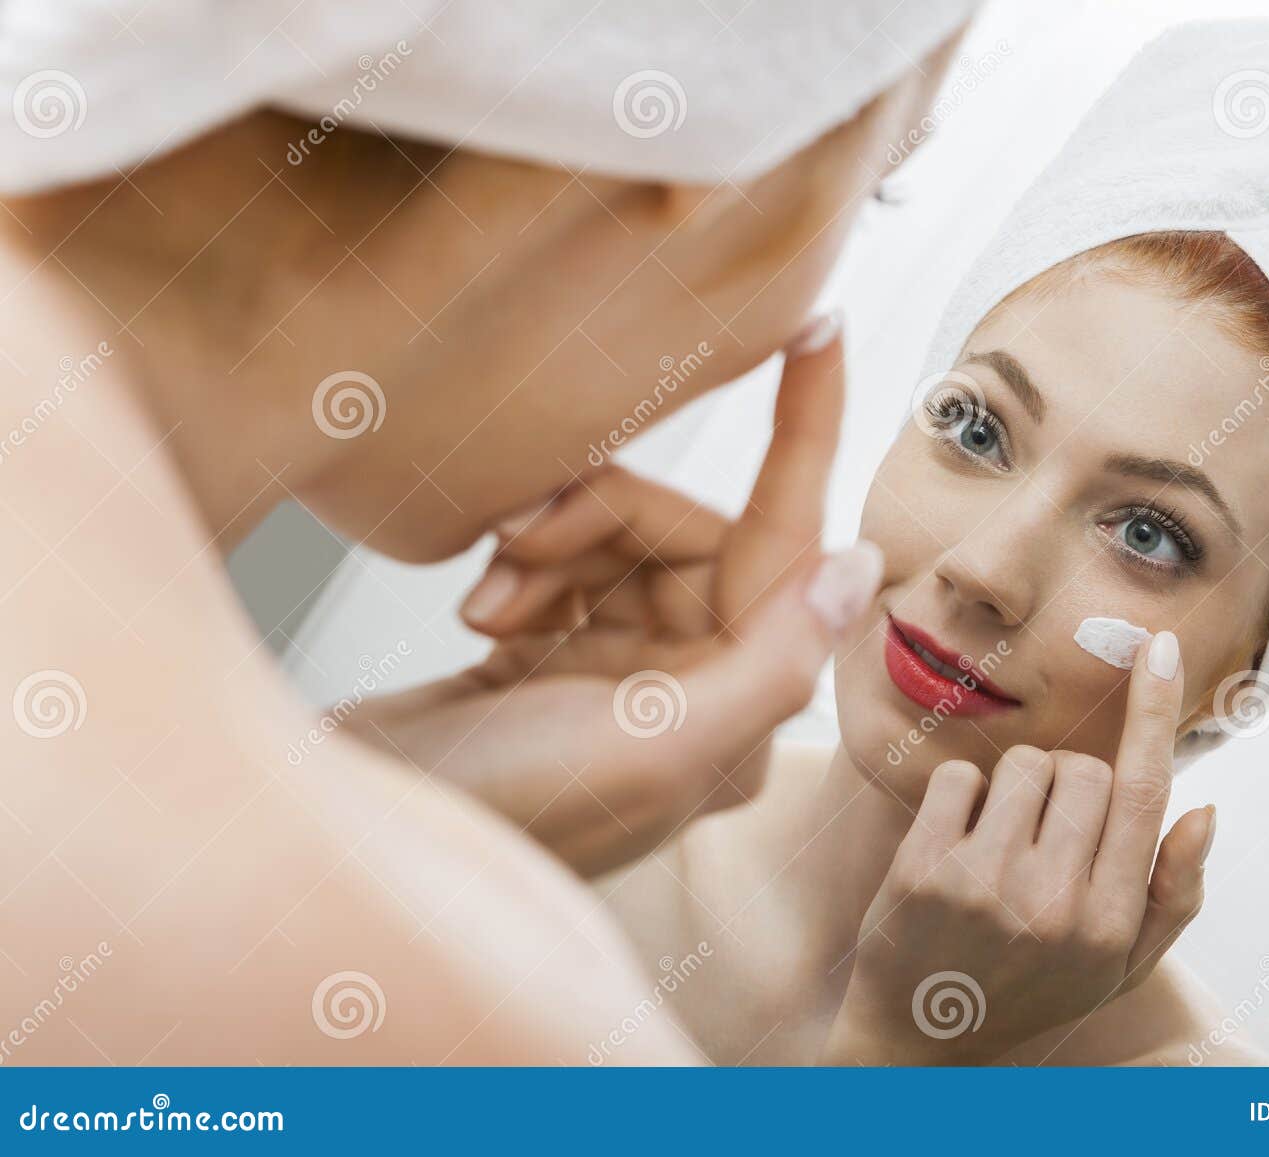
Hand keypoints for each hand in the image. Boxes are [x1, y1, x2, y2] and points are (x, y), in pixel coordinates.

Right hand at [351, 320, 880, 875]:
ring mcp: (627, 674)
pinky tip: (479, 617)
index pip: (792, 543)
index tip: (820, 323)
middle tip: (519, 545)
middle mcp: (696, 689)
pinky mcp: (557, 660)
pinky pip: (565, 565)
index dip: (807, 430)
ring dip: (552, 546)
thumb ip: (770, 663)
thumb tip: (861, 567)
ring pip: (620, 539)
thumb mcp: (649, 750)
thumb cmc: (500, 817)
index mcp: (737, 710)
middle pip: (686, 530)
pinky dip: (523, 570)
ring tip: (488, 601)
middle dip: (604, 517)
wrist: (357, 844)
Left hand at [821, 632, 1212, 1064]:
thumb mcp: (1118, 965)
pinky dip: (961, 795)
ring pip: (1023, 764)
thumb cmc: (1032, 989)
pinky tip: (956, 842)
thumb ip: (1174, 894)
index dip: (1153, 712)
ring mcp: (985, 887)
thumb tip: (1206, 811)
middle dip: (1068, 783)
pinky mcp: (923, 872)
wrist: (920, 1040)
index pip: (1143, 791)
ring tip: (1000, 843)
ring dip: (1016, 787)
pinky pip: (959, 776)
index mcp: (1111, 923)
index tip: (1156, 648)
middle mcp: (1054, 904)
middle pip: (1082, 768)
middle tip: (1044, 835)